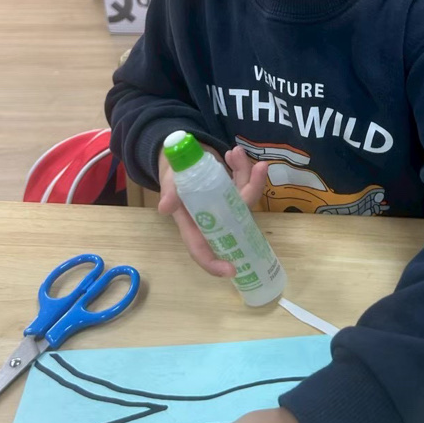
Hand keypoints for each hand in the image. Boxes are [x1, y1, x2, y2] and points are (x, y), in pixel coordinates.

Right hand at [158, 144, 267, 276]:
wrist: (179, 156)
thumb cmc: (171, 174)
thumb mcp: (168, 181)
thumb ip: (169, 192)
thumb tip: (165, 207)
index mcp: (194, 224)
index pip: (203, 250)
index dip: (215, 264)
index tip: (232, 270)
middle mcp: (213, 217)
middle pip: (236, 216)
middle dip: (250, 192)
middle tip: (258, 170)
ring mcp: (226, 202)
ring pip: (244, 195)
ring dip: (247, 173)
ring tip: (235, 152)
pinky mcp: (232, 187)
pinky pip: (243, 180)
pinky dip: (242, 166)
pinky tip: (233, 153)